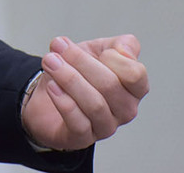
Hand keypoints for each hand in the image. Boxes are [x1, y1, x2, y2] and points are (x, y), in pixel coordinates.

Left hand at [21, 34, 148, 150]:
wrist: (48, 94)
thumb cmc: (78, 72)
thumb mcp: (99, 50)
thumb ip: (120, 44)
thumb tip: (125, 50)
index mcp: (134, 88)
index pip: (135, 75)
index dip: (114, 58)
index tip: (92, 48)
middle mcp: (125, 110)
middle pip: (110, 85)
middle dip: (80, 61)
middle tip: (57, 47)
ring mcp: (106, 127)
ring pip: (94, 104)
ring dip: (69, 78)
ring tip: (50, 61)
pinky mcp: (83, 139)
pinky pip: (79, 123)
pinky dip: (64, 101)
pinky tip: (52, 86)